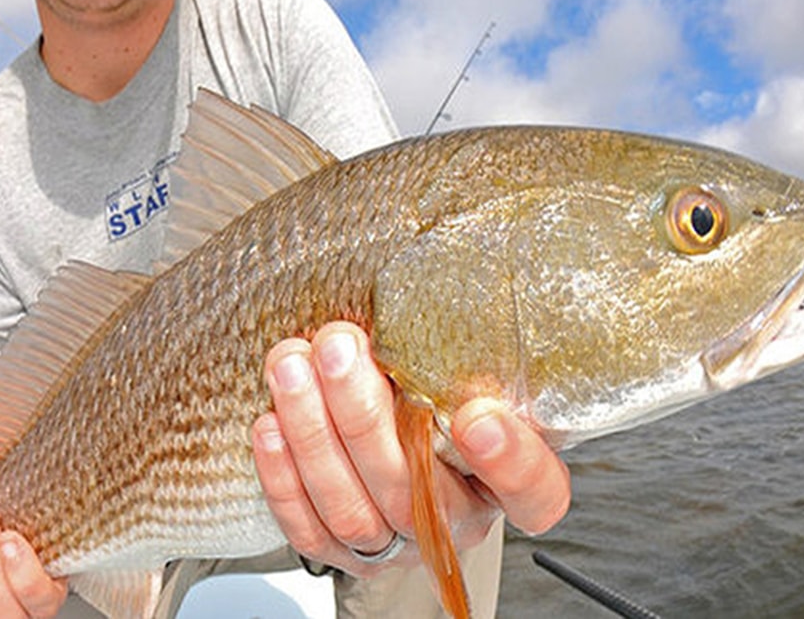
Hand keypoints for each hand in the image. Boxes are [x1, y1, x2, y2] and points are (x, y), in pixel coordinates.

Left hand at [252, 321, 569, 576]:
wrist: (402, 435)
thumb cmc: (441, 387)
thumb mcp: (472, 362)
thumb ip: (468, 341)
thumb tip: (449, 253)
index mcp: (510, 482)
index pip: (533, 492)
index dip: (511, 463)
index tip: (477, 414)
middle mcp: (456, 521)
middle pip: (415, 496)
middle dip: (364, 418)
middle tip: (339, 346)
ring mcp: (396, 543)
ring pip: (353, 511)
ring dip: (313, 434)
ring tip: (290, 365)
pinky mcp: (340, 549)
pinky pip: (309, 528)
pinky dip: (284, 477)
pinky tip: (270, 424)